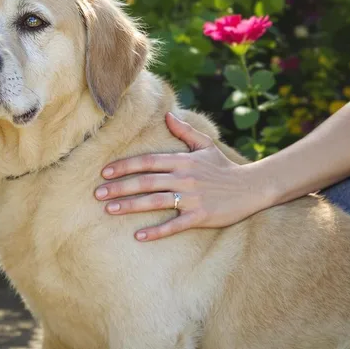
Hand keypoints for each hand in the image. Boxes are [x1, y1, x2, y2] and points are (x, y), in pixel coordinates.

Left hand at [95, 112, 270, 241]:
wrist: (252, 187)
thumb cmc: (225, 167)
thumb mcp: (206, 145)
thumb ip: (185, 131)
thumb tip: (167, 114)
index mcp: (182, 160)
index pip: (147, 161)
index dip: (125, 166)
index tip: (104, 172)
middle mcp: (184, 177)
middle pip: (146, 181)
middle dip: (120, 187)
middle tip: (97, 193)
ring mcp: (192, 197)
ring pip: (155, 201)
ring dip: (130, 205)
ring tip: (109, 210)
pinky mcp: (201, 216)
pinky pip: (175, 224)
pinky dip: (157, 231)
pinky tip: (139, 236)